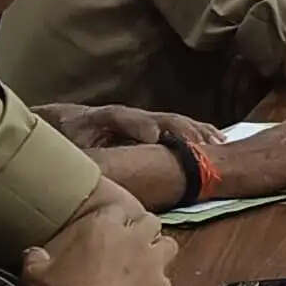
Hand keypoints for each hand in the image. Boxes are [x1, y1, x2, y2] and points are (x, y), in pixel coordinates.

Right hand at [18, 191, 172, 285]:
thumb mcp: (36, 275)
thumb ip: (37, 259)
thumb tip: (33, 253)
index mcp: (104, 227)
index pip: (117, 210)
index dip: (114, 220)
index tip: (109, 231)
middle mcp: (134, 239)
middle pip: (150, 221)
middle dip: (142, 230)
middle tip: (131, 245)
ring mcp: (154, 264)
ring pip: (168, 245)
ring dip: (158, 252)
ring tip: (146, 265)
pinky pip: (167, 281)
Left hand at [36, 103, 211, 151]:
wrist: (68, 121)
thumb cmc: (68, 136)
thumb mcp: (65, 145)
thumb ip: (72, 153)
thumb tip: (69, 168)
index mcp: (105, 118)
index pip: (122, 117)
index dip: (139, 125)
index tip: (153, 135)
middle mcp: (132, 117)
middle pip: (161, 118)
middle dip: (181, 130)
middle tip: (201, 144)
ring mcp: (147, 121)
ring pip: (176, 122)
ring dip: (197, 133)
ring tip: (218, 144)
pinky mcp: (157, 128)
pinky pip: (183, 129)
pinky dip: (202, 133)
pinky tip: (220, 141)